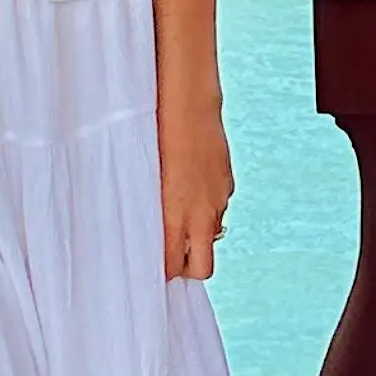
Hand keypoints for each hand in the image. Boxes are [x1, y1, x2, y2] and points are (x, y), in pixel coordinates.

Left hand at [159, 87, 233, 281]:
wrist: (189, 102)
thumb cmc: (157, 135)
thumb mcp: (147, 177)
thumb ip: (156, 209)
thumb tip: (156, 231)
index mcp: (174, 214)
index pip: (174, 266)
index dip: (165, 273)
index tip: (154, 269)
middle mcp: (200, 213)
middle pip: (203, 268)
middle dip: (188, 269)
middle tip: (172, 258)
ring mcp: (218, 199)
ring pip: (213, 237)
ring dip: (199, 238)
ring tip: (180, 220)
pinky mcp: (227, 184)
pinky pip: (219, 209)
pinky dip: (207, 210)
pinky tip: (192, 191)